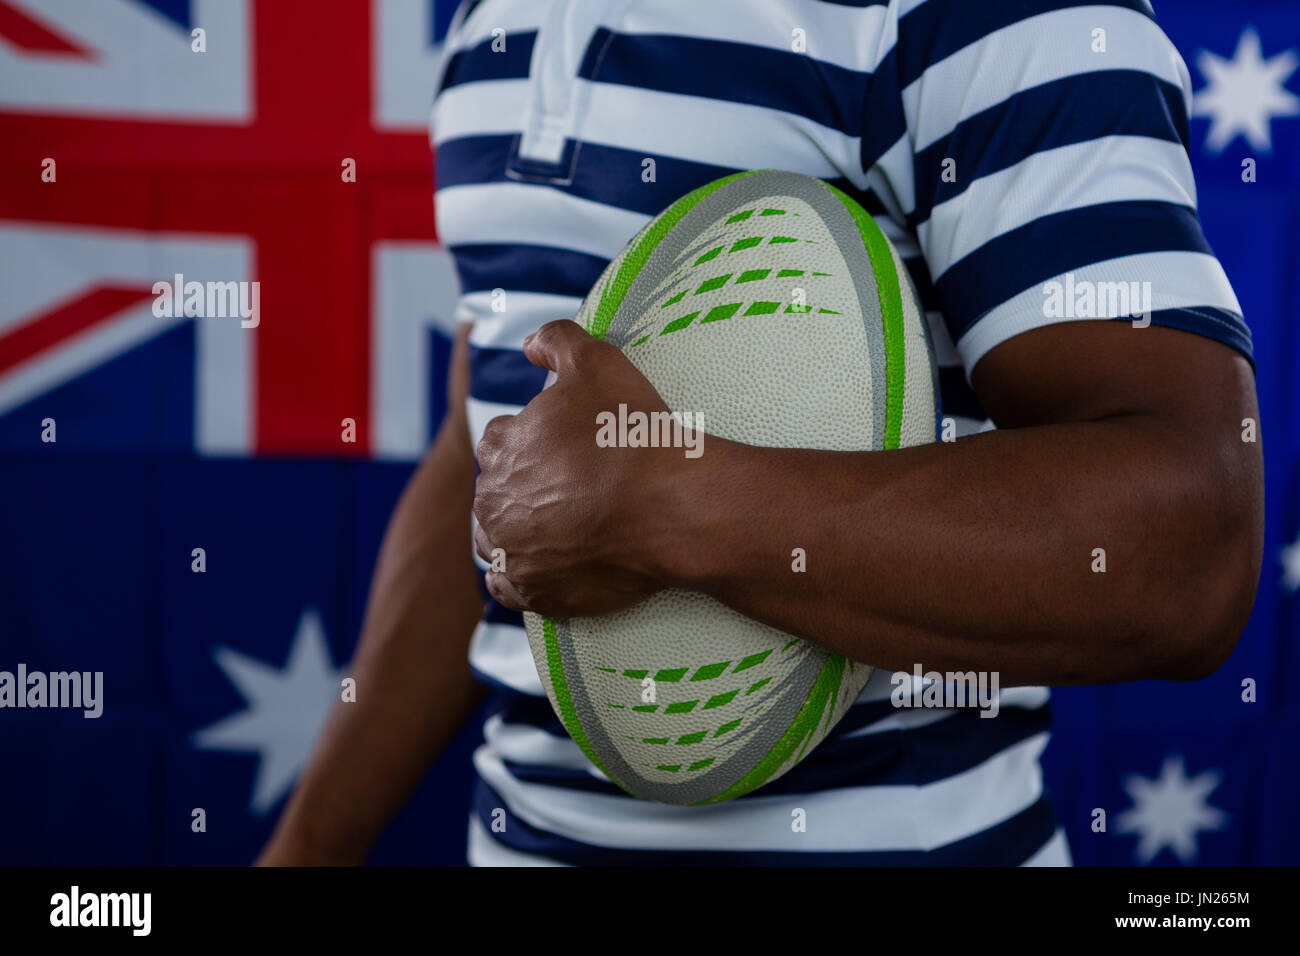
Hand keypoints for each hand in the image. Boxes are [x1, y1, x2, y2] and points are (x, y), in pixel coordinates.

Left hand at [472, 320, 677, 616]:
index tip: (563, 448)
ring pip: (495, 539)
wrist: (670, 507)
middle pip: (496, 491)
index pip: (500, 441)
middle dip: (523, 487)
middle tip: (568, 489)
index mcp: (500, 447)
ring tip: (556, 525)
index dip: (531, 441)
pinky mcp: (533, 591)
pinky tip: (545, 565)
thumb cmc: (633, 434)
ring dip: (516, 531)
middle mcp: (493, 501)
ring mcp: (511, 551)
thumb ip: (556, 340)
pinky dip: (521, 576)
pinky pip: (507, 586)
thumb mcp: (596, 361)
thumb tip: (528, 344)